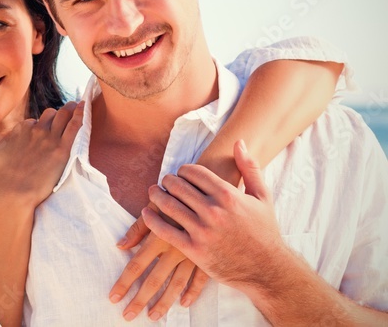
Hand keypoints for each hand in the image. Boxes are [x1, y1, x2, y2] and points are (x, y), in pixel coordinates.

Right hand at [0, 101, 82, 206]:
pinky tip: (83, 106)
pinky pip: (74, 125)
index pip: (34, 122)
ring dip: (70, 109)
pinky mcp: (62, 149)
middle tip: (65, 113)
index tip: (43, 132)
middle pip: (50, 115)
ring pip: (63, 115)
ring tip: (76, 105)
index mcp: (20, 130)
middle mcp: (35, 130)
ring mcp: (49, 138)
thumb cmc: (1, 178)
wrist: (14, 194)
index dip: (39, 127)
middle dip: (57, 114)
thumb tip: (7, 134)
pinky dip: (80, 114)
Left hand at [110, 205, 209, 320]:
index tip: (113, 298)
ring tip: (153, 316)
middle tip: (127, 315)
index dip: (123, 283)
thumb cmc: (180, 195)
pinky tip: (184, 303)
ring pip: (176, 285)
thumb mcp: (157, 206)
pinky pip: (201, 279)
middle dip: (139, 300)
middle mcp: (175, 249)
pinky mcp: (209, 256)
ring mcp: (194, 255)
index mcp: (159, 237)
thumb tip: (120, 245)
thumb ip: (138, 228)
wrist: (215, 189)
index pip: (136, 265)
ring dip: (164, 302)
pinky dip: (193, 292)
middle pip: (154, 280)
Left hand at [143, 140, 284, 288]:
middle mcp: (213, 211)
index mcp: (228, 195)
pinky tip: (146, 213)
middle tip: (165, 182)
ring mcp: (202, 231)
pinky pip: (164, 231)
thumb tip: (240, 142)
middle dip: (168, 181)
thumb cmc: (265, 231)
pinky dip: (151, 219)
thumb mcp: (262, 197)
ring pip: (168, 205)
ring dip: (156, 195)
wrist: (267, 269)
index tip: (181, 173)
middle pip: (178, 186)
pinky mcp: (193, 250)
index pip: (194, 172)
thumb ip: (250, 168)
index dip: (184, 170)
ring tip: (153, 192)